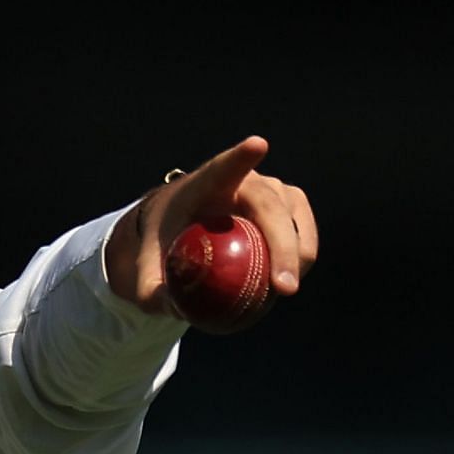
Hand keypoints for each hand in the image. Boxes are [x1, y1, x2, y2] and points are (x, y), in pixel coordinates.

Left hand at [104, 136, 318, 319]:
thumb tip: (169, 308)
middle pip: (270, 206)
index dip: (241, 157)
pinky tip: (283, 281)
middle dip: (283, 245)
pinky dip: (299, 259)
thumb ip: (150, 289)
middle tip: (283, 287)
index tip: (256, 145)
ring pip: (294, 221)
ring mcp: (273, 191)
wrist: (186, 224)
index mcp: (205, 183)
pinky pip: (304, 234)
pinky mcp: (290, 207)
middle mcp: (246, 180)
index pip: (224, 166)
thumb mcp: (149, 265)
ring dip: (296, 256)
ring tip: (280, 290)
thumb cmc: (167, 239)